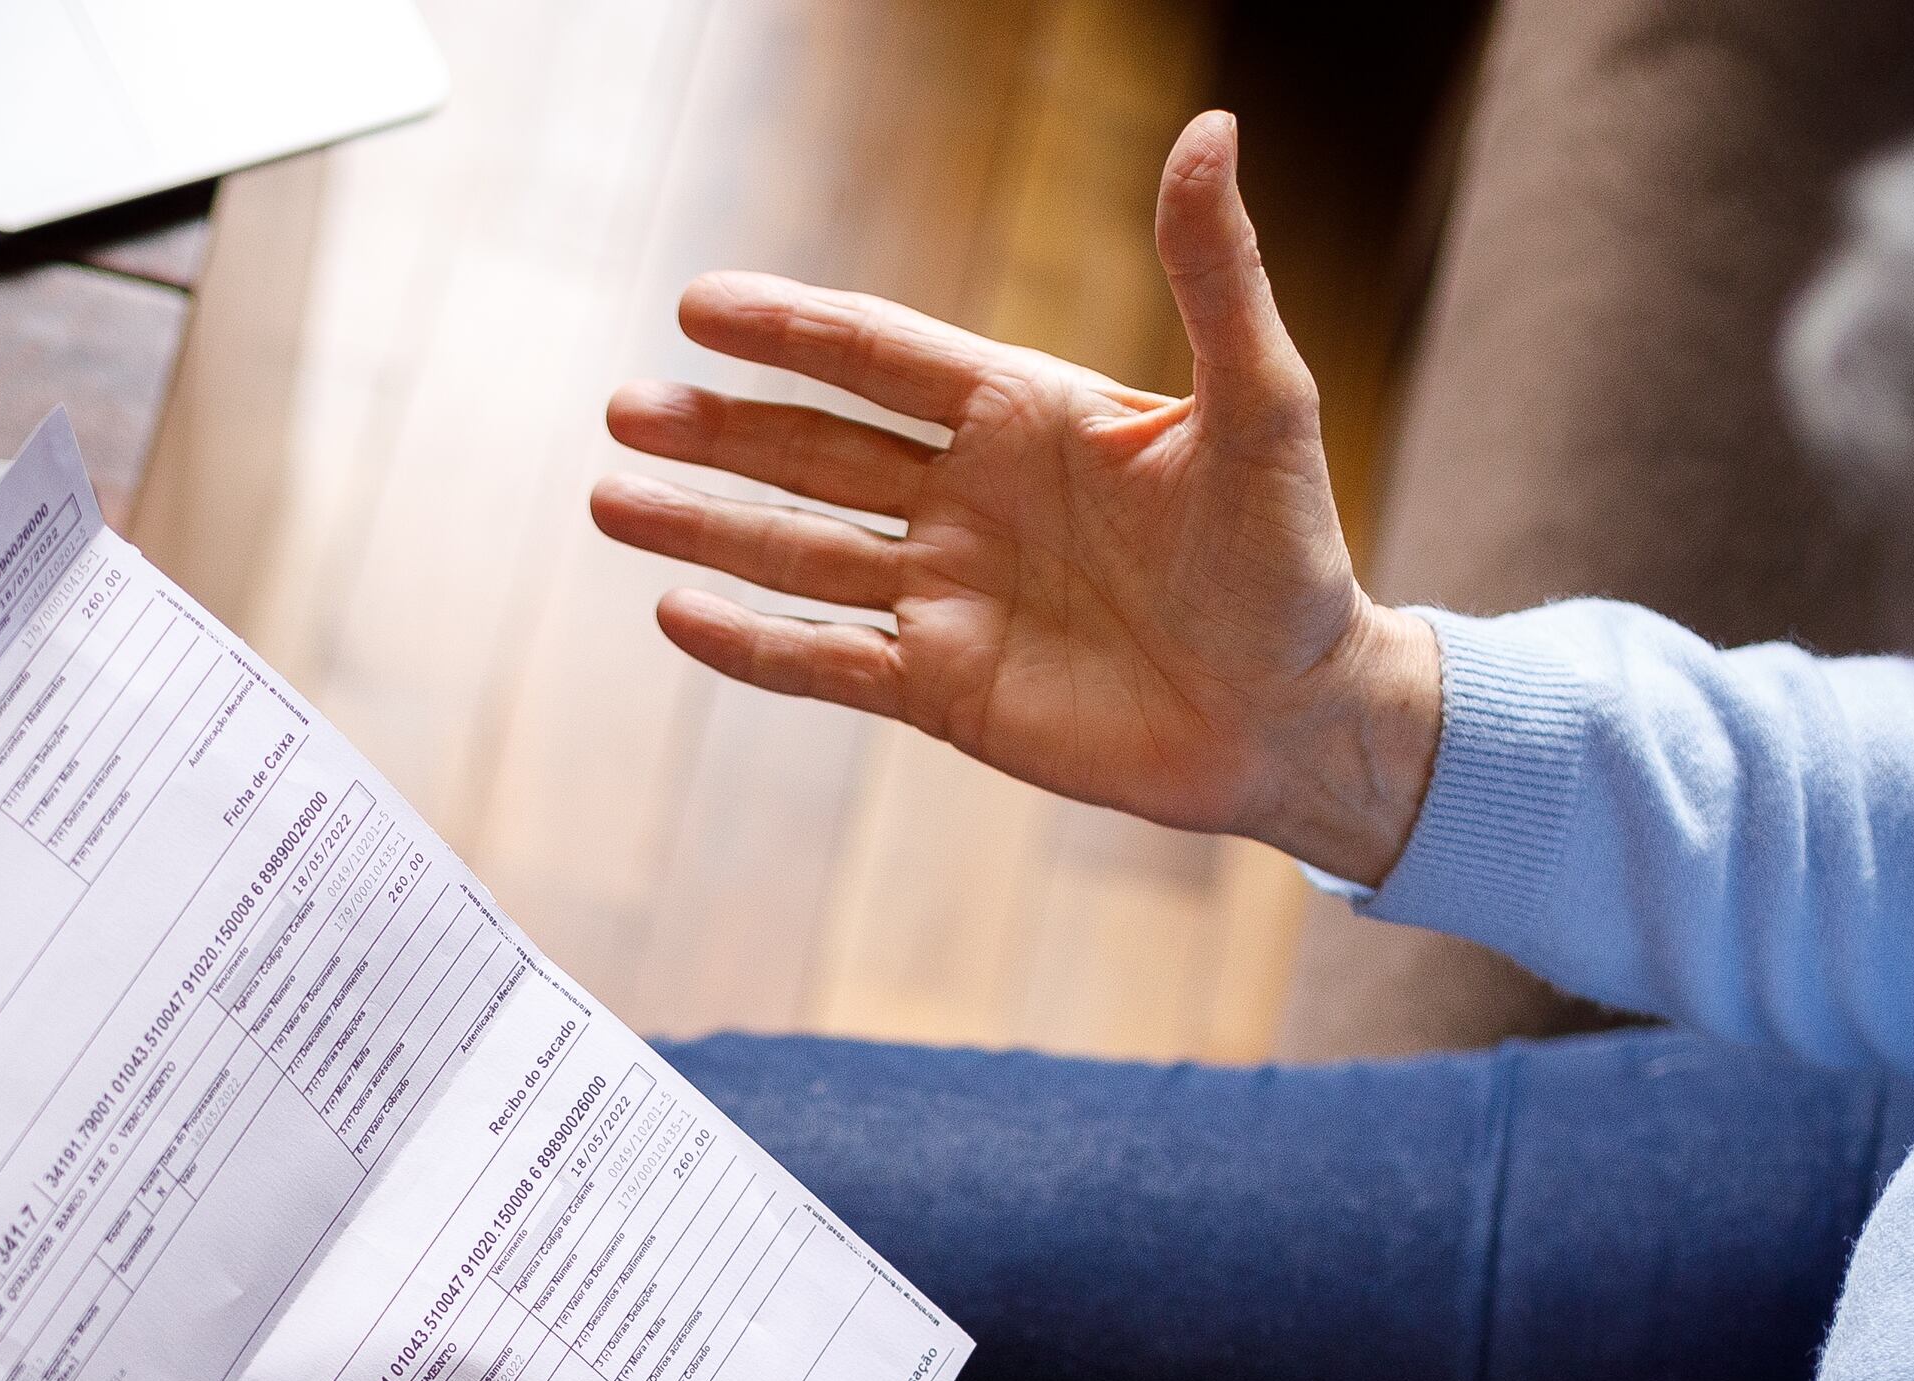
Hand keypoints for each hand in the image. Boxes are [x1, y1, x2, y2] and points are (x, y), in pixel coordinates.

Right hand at [590, 109, 1447, 882]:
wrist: (1301, 716)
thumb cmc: (1295, 559)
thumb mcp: (1262, 406)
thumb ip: (1216, 274)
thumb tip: (1209, 131)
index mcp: (1026, 416)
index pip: (881, 356)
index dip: (791, 331)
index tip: (699, 304)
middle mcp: (970, 497)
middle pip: (814, 450)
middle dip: (718, 430)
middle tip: (623, 409)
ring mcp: (949, 595)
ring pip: (800, 552)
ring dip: (706, 528)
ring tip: (612, 502)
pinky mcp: (946, 690)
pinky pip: (827, 663)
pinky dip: (752, 644)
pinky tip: (678, 615)